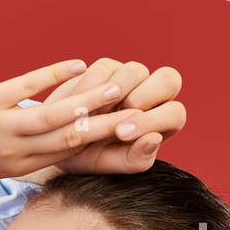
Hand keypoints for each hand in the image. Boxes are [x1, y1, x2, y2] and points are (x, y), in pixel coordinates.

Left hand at [0, 59, 144, 179]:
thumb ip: (20, 150)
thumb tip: (48, 139)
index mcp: (18, 167)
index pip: (69, 158)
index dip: (103, 148)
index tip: (135, 139)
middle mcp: (14, 153)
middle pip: (71, 141)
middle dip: (109, 129)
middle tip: (144, 116)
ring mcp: (1, 129)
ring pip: (55, 118)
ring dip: (90, 102)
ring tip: (120, 88)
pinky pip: (27, 89)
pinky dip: (54, 76)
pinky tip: (78, 64)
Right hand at [18, 59, 185, 179]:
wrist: (55, 141)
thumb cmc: (89, 156)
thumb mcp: (110, 163)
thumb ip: (135, 158)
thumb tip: (154, 140)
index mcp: (161, 123)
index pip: (174, 113)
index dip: (152, 120)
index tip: (121, 134)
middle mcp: (151, 95)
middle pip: (169, 79)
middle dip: (144, 96)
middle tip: (118, 112)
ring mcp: (130, 78)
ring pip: (135, 70)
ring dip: (114, 91)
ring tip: (90, 113)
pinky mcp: (107, 67)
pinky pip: (105, 67)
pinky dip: (90, 86)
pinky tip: (77, 103)